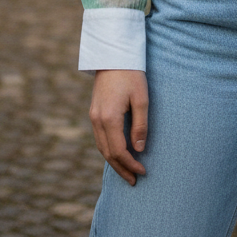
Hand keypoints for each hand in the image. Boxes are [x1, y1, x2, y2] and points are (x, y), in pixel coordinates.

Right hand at [89, 70, 148, 184]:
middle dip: (121, 169)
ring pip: (101, 147)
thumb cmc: (131, 74)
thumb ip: (140, 125)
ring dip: (114, 161)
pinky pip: (100, 138)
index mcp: (109, 118)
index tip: (143, 172)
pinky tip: (118, 153)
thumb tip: (139, 150)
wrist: (113, 55)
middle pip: (107, 153)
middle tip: (134, 181)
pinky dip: (109, 150)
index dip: (130, 165)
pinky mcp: (94, 112)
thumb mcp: (141, 98)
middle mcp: (97, 120)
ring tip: (127, 172)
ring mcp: (93, 116)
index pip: (119, 151)